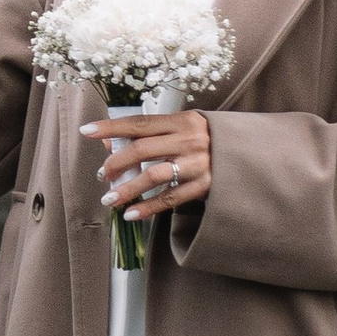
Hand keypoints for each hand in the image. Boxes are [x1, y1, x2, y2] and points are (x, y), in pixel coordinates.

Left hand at [88, 107, 212, 220]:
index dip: (111, 127)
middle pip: (142, 149)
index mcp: (183, 121)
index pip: (139, 123)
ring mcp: (198, 164)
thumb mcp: (183, 129)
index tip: (87, 130)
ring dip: (127, 189)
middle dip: (116, 163)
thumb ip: (150, 134)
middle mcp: (189, 140)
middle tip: (103, 175)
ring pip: (153, 176)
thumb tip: (109, 143)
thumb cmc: (207, 140)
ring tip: (109, 198)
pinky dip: (149, 208)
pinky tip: (131, 214)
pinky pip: (171, 199)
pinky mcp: (205, 186)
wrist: (249, 156)